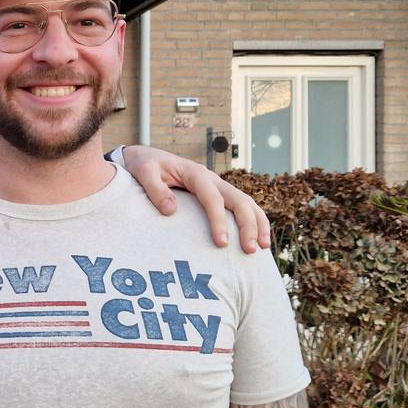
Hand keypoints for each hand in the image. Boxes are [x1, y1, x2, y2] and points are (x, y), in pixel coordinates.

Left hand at [120, 145, 269, 252]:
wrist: (148, 157)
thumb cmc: (146, 166)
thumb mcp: (144, 173)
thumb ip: (155, 189)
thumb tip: (170, 210)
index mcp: (195, 174)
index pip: (213, 198)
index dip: (219, 220)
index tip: (221, 242)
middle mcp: (212, 179)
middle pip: (239, 199)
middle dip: (248, 225)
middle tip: (250, 250)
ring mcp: (218, 186)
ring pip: (246, 202)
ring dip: (257, 223)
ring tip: (262, 247)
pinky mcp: (219, 194)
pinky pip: (241, 206)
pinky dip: (254, 220)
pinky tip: (258, 238)